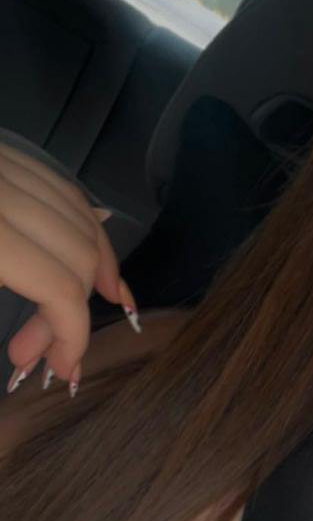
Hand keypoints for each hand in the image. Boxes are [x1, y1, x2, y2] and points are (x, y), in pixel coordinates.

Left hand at [0, 140, 134, 392]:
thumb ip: (8, 291)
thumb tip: (41, 345)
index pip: (58, 287)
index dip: (72, 336)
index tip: (61, 368)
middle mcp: (2, 189)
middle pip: (80, 253)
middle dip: (77, 310)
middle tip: (50, 352)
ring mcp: (4, 163)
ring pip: (82, 215)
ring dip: (95, 268)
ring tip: (78, 312)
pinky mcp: (3, 152)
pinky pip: (62, 187)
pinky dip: (84, 223)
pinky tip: (85, 255)